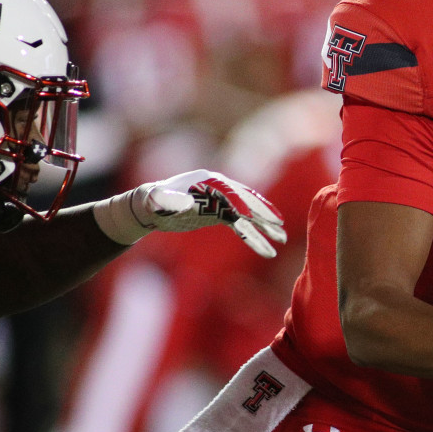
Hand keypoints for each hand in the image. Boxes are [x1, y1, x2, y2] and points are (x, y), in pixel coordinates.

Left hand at [129, 169, 286, 257]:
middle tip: (280, 225)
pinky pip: (241, 226)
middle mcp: (219, 189)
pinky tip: (266, 249)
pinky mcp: (220, 214)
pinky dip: (253, 236)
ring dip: (264, 227)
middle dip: (263, 213)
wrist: (151, 205)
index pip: (230, 193)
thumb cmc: (152, 201)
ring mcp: (222, 202)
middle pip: (246, 201)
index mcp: (208, 181)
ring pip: (248, 214)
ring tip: (282, 238)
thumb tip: (186, 203)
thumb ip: (169, 200)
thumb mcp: (156, 200)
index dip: (242, 203)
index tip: (255, 217)